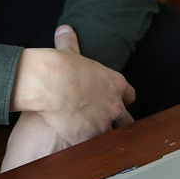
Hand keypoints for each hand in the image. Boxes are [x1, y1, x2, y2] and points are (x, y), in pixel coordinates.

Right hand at [5, 25, 134, 169]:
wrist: (51, 83)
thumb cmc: (61, 65)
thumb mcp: (69, 51)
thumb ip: (70, 41)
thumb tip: (64, 29)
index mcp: (115, 84)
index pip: (129, 96)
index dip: (121, 100)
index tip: (113, 102)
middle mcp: (114, 105)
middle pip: (126, 120)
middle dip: (118, 124)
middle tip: (106, 125)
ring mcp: (103, 123)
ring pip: (111, 137)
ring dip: (102, 139)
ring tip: (92, 142)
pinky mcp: (88, 137)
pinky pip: (91, 148)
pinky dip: (85, 148)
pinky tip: (76, 148)